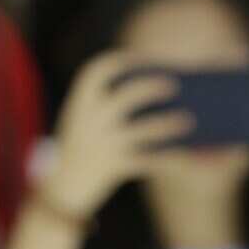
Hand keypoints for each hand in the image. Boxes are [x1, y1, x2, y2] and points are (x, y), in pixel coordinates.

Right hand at [39, 52, 191, 221]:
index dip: (122, 61)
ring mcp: (103, 144)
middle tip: (174, 85)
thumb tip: (157, 93)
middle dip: (152, 88)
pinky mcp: (114, 167)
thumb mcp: (84, 122)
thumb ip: (109, 106)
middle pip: (128, 96)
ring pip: (145, 130)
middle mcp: (90, 120)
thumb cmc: (82, 149)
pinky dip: (170, 158)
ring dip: (168, 124)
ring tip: (188, 120)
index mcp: (80, 103)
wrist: (60, 190)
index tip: (143, 59)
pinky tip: (187, 155)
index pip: (98, 70)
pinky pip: (150, 160)